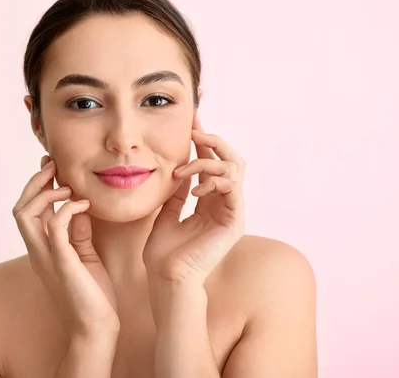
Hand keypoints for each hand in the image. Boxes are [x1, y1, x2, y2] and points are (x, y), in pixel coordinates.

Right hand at [12, 156, 118, 336]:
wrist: (96, 326)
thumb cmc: (92, 294)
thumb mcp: (84, 255)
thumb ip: (77, 232)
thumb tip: (78, 206)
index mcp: (42, 249)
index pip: (28, 211)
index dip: (35, 186)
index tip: (50, 166)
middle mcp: (38, 251)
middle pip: (20, 208)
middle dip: (34, 182)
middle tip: (53, 166)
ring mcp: (46, 257)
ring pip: (25, 214)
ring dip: (46, 193)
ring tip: (68, 188)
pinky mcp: (61, 262)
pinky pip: (54, 226)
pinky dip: (66, 209)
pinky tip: (83, 205)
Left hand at [143, 116, 245, 285]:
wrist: (166, 278)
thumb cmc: (163, 252)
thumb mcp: (167, 213)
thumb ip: (177, 192)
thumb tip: (179, 168)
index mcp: (209, 201)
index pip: (212, 162)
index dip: (204, 139)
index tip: (192, 119)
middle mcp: (224, 203)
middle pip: (230, 159)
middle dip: (213, 139)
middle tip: (193, 131)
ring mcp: (231, 211)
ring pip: (235, 168)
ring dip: (206, 161)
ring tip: (182, 170)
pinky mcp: (234, 221)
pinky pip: (233, 188)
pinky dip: (213, 181)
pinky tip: (194, 189)